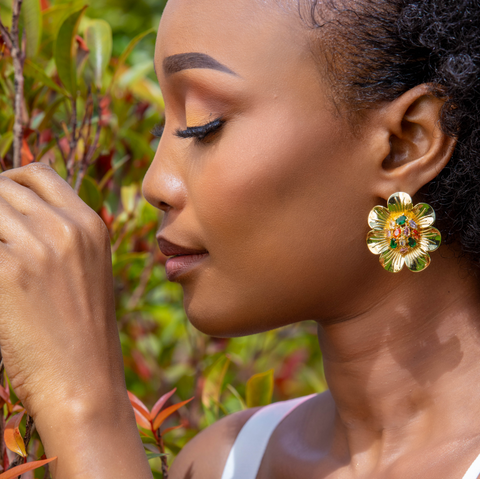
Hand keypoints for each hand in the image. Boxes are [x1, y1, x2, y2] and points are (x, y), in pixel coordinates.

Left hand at [0, 164, 152, 477]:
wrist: (84, 381)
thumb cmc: (82, 332)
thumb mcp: (86, 272)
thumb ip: (59, 236)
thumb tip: (14, 216)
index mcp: (91, 225)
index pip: (39, 173)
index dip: (9, 179)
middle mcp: (68, 228)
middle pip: (5, 185)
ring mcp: (38, 247)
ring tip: (0, 262)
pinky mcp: (7, 273)